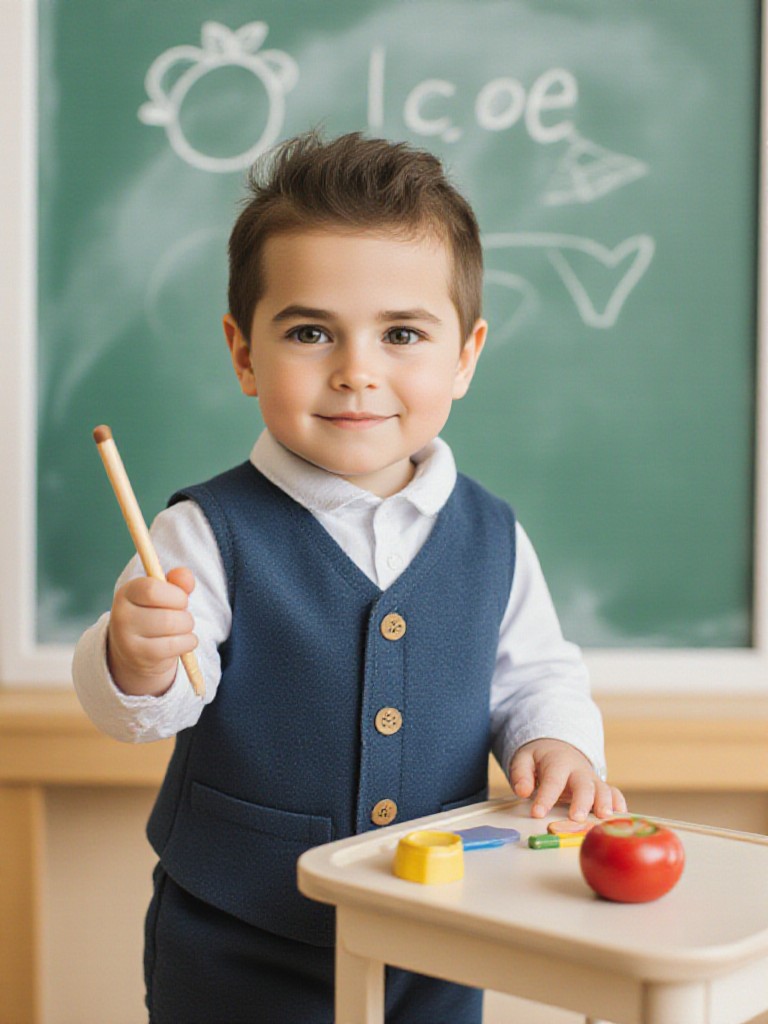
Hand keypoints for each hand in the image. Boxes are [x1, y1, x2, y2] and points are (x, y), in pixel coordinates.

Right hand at [107, 567, 197, 696]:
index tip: (180, 600)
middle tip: (183, 618)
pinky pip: (174, 647)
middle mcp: (121, 615)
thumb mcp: (164, 594)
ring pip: (171, 629)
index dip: (175, 595)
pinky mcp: (139, 657)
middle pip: (166, 615)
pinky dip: (188, 642)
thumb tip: (185, 575)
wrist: (135, 651)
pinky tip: (184, 641)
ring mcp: (127, 639)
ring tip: (182, 629)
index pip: (151, 589)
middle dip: (185, 616)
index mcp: (127, 592)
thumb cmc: (155, 615)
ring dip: (187, 629)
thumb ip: (177, 581)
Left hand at [509, 738, 626, 821]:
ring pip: (602, 789)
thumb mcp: (524, 760)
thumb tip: (523, 791)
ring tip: (604, 817)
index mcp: (558, 763)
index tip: (537, 813)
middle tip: (576, 817)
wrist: (558, 748)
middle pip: (583, 785)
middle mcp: (578, 771)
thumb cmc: (539, 759)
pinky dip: (619, 804)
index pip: (552, 780)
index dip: (545, 797)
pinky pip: (614, 793)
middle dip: (581, 801)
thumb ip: (521, 774)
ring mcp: (592, 780)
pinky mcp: (601, 788)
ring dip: (605, 803)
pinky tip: (621, 816)